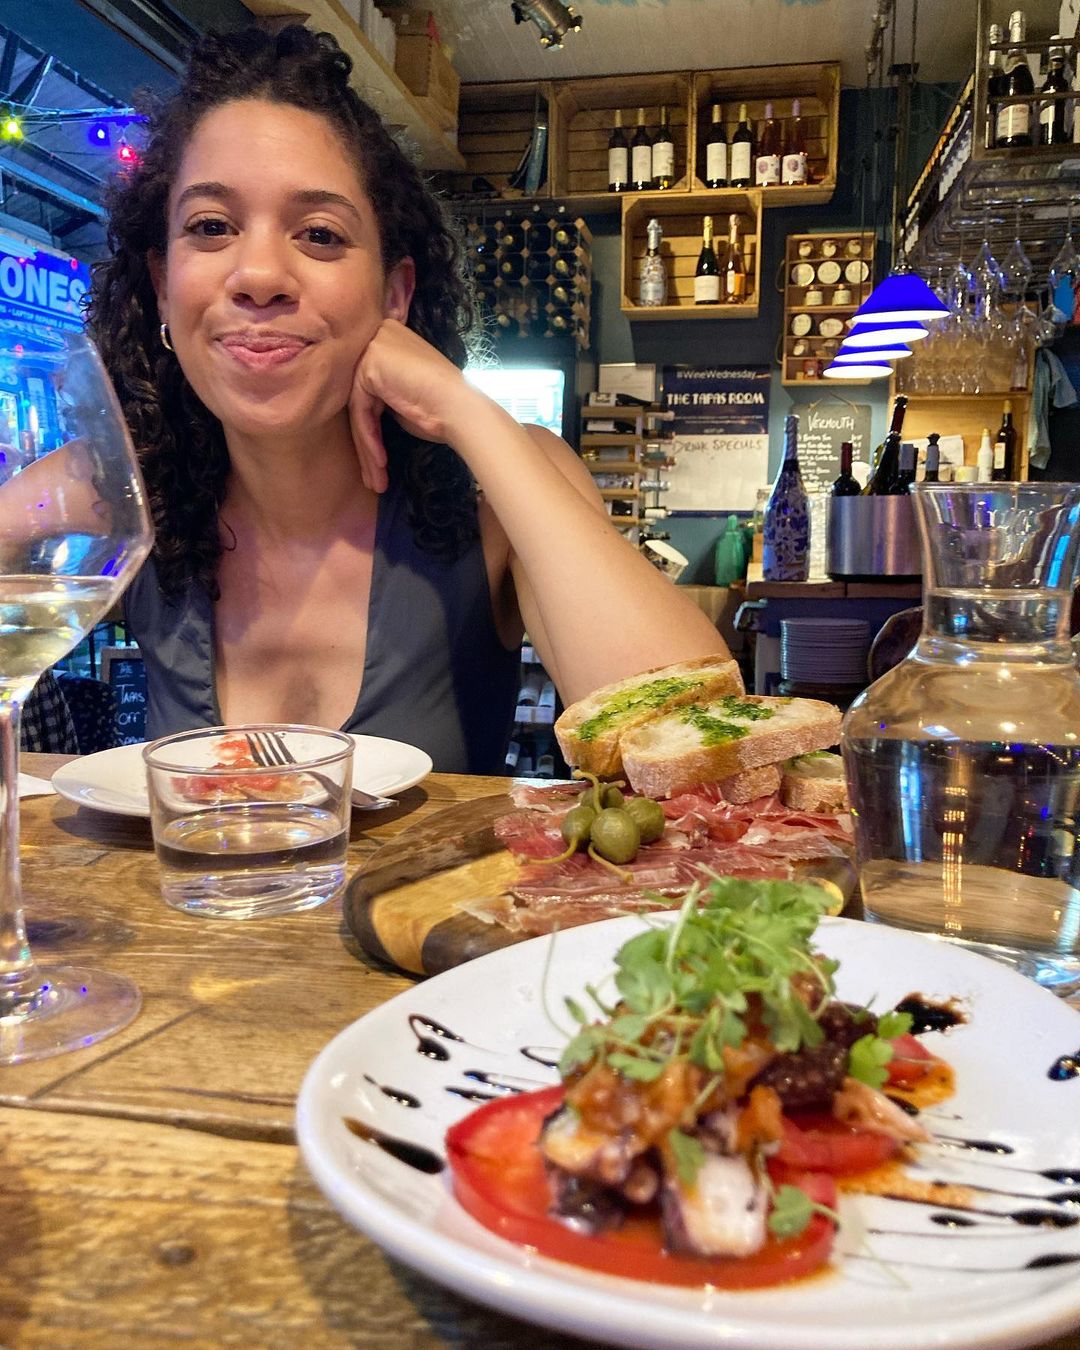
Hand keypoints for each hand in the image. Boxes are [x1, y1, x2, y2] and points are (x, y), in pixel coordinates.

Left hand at [347, 319, 476, 492]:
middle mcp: (379, 336)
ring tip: (375, 480)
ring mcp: (372, 348)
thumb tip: (359, 413)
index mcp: (390, 338)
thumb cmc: (441, 407)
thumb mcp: (403, 396)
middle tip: (373, 477)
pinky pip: (361, 411)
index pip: (369, 388)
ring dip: (368, 450)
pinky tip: (379, 464)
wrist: (461, 408)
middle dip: (367, 443)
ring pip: (359, 409)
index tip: (377, 462)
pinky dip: (369, 441)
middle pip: (362, 399)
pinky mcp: (368, 365)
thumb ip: (380, 395)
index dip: (371, 429)